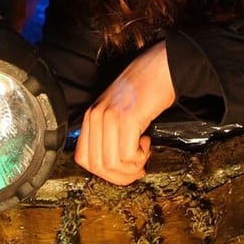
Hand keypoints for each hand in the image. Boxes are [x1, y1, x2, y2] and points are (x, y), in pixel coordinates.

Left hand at [74, 41, 176, 185]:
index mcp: (90, 117)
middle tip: (138, 166)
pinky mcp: (127, 118)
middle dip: (121, 175)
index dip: (105, 172)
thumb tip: (111, 165)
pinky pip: (128, 155)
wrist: (160, 67)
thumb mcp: (117, 111)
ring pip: (112, 165)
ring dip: (133, 167)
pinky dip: (140, 156)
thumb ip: (108, 133)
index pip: (83, 159)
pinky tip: (147, 141)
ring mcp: (110, 117)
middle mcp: (96, 117)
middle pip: (98, 167)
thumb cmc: (143, 89)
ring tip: (143, 150)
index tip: (123, 170)